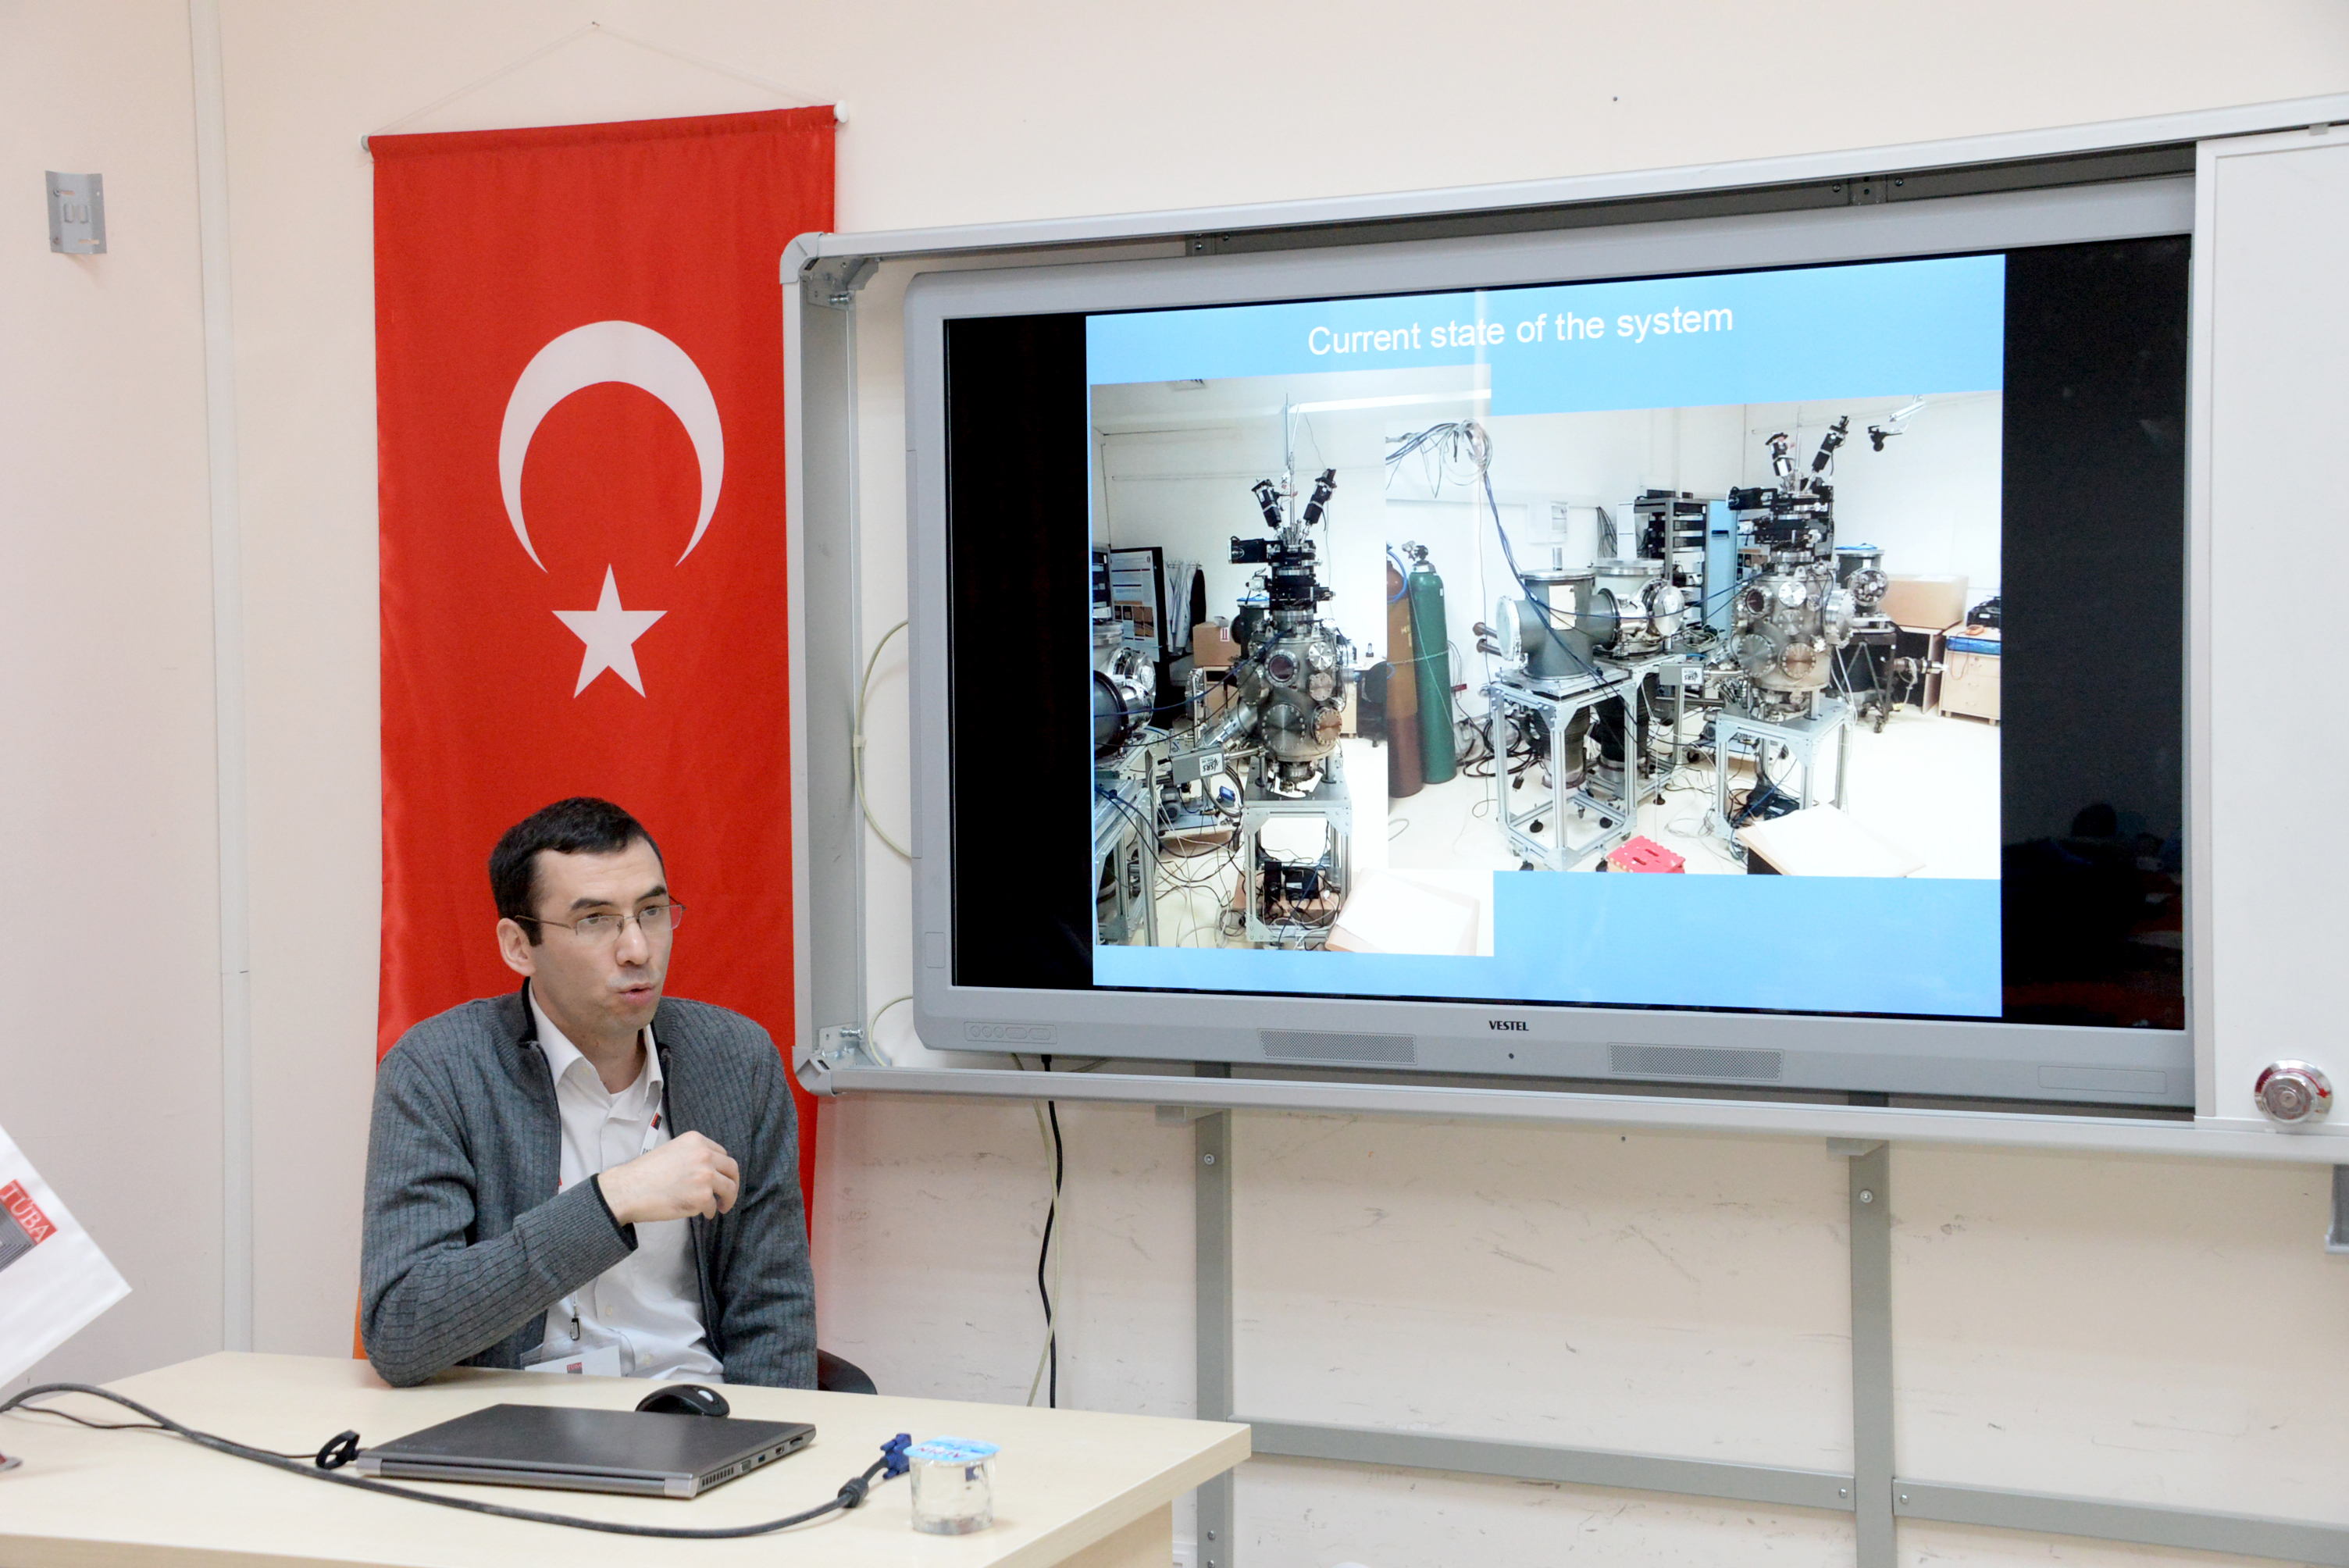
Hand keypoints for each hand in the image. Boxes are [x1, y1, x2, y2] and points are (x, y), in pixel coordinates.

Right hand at [596, 1132, 738, 1225]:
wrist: (628, 1190)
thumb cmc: (644, 1173)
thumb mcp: (671, 1151)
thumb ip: (692, 1155)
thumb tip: (708, 1169)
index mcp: (696, 1140)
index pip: (721, 1153)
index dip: (722, 1167)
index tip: (721, 1176)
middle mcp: (704, 1155)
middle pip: (731, 1168)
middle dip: (733, 1182)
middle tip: (729, 1193)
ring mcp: (705, 1176)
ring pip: (729, 1188)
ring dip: (727, 1199)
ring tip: (721, 1207)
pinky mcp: (702, 1197)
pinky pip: (713, 1205)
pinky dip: (709, 1211)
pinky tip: (703, 1213)